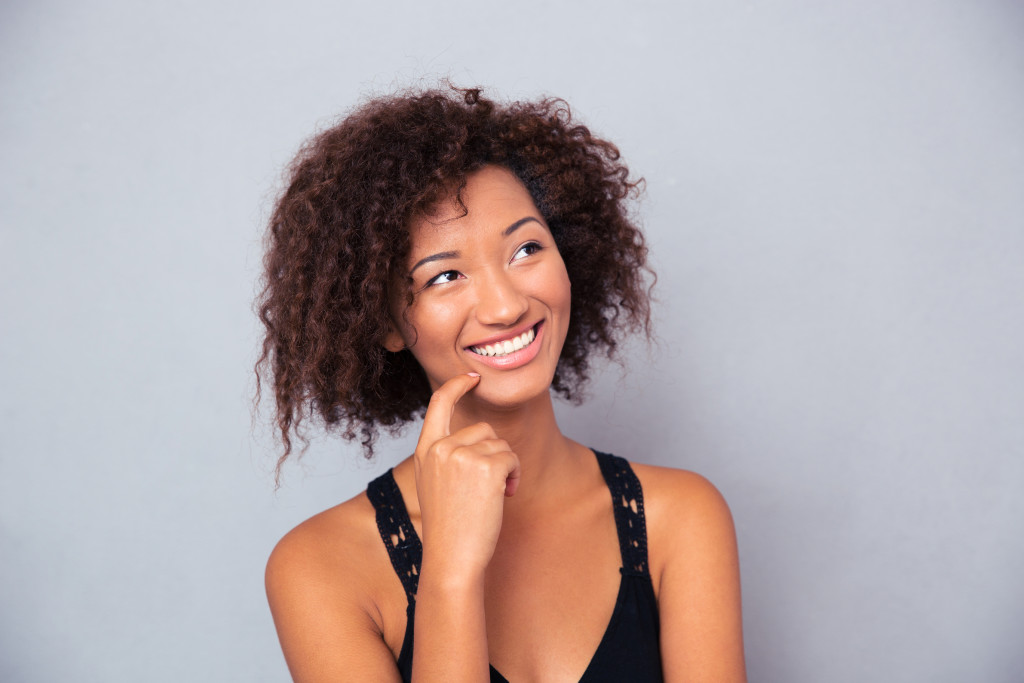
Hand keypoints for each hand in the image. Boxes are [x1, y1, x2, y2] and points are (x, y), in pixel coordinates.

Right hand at [413, 373, 520, 576]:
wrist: (452, 559)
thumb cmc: (450, 528)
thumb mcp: (436, 485)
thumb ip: (446, 457)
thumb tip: (476, 437)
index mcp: (425, 451)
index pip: (439, 404)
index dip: (457, 385)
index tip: (472, 377)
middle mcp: (441, 448)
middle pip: (483, 429)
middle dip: (494, 452)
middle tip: (490, 485)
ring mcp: (462, 456)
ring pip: (500, 444)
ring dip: (506, 466)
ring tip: (495, 495)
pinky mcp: (486, 467)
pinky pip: (512, 457)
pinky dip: (515, 475)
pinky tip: (504, 496)